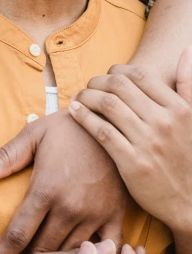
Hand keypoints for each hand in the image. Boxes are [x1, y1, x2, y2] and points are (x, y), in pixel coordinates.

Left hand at [0, 110, 126, 253]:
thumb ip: (5, 158)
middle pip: (42, 251)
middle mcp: (69, 208)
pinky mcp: (115, 215)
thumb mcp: (34, 136)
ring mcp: (94, 214)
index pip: (18, 235)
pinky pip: (106, 251)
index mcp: (45, 190)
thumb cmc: (68, 128)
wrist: (112, 121)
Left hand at [69, 47, 191, 234]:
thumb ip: (188, 85)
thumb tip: (185, 52)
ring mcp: (148, 142)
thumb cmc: (187, 158)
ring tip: (79, 98)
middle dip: (98, 81)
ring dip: (86, 96)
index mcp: (179, 108)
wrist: (188, 201)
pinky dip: (83, 117)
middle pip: (119, 86)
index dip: (117, 70)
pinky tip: (74, 112)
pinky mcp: (132, 162)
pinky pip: (101, 131)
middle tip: (88, 86)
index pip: (139, 75)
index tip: (107, 76)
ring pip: (107, 105)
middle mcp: (164, 122)